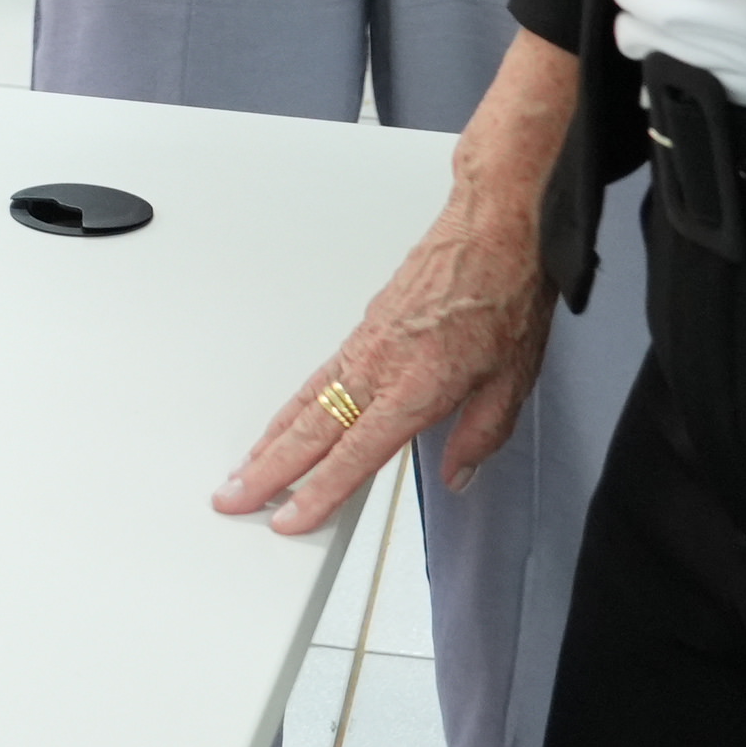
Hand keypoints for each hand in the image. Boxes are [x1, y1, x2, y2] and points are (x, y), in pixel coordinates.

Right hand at [211, 181, 549, 537]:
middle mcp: (380, 366)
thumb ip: (481, 435)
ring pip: (305, 401)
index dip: (318, 493)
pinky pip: (317, 375)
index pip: (355, 454)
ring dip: (269, 440)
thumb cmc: (505, 292)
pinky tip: (283, 421)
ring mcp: (366, 344)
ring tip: (241, 469)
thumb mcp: (514, 379)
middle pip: (310, 430)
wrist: (494, 228)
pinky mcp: (363, 327)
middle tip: (231, 498)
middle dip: (266, 471)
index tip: (288, 519)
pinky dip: (291, 406)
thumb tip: (458, 473)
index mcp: (417, 386)